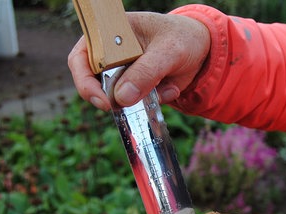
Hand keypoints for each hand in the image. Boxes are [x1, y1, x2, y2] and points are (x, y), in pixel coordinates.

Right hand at [67, 12, 210, 110]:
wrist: (202, 48)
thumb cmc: (181, 38)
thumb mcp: (168, 51)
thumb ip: (146, 72)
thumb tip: (122, 98)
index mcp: (110, 33)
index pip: (82, 57)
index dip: (84, 80)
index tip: (103, 100)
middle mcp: (110, 55)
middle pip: (92, 82)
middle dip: (111, 98)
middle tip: (128, 107)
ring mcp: (122, 74)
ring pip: (115, 98)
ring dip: (138, 102)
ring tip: (167, 86)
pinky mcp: (136, 89)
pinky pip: (136, 105)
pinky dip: (153, 103)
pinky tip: (172, 87)